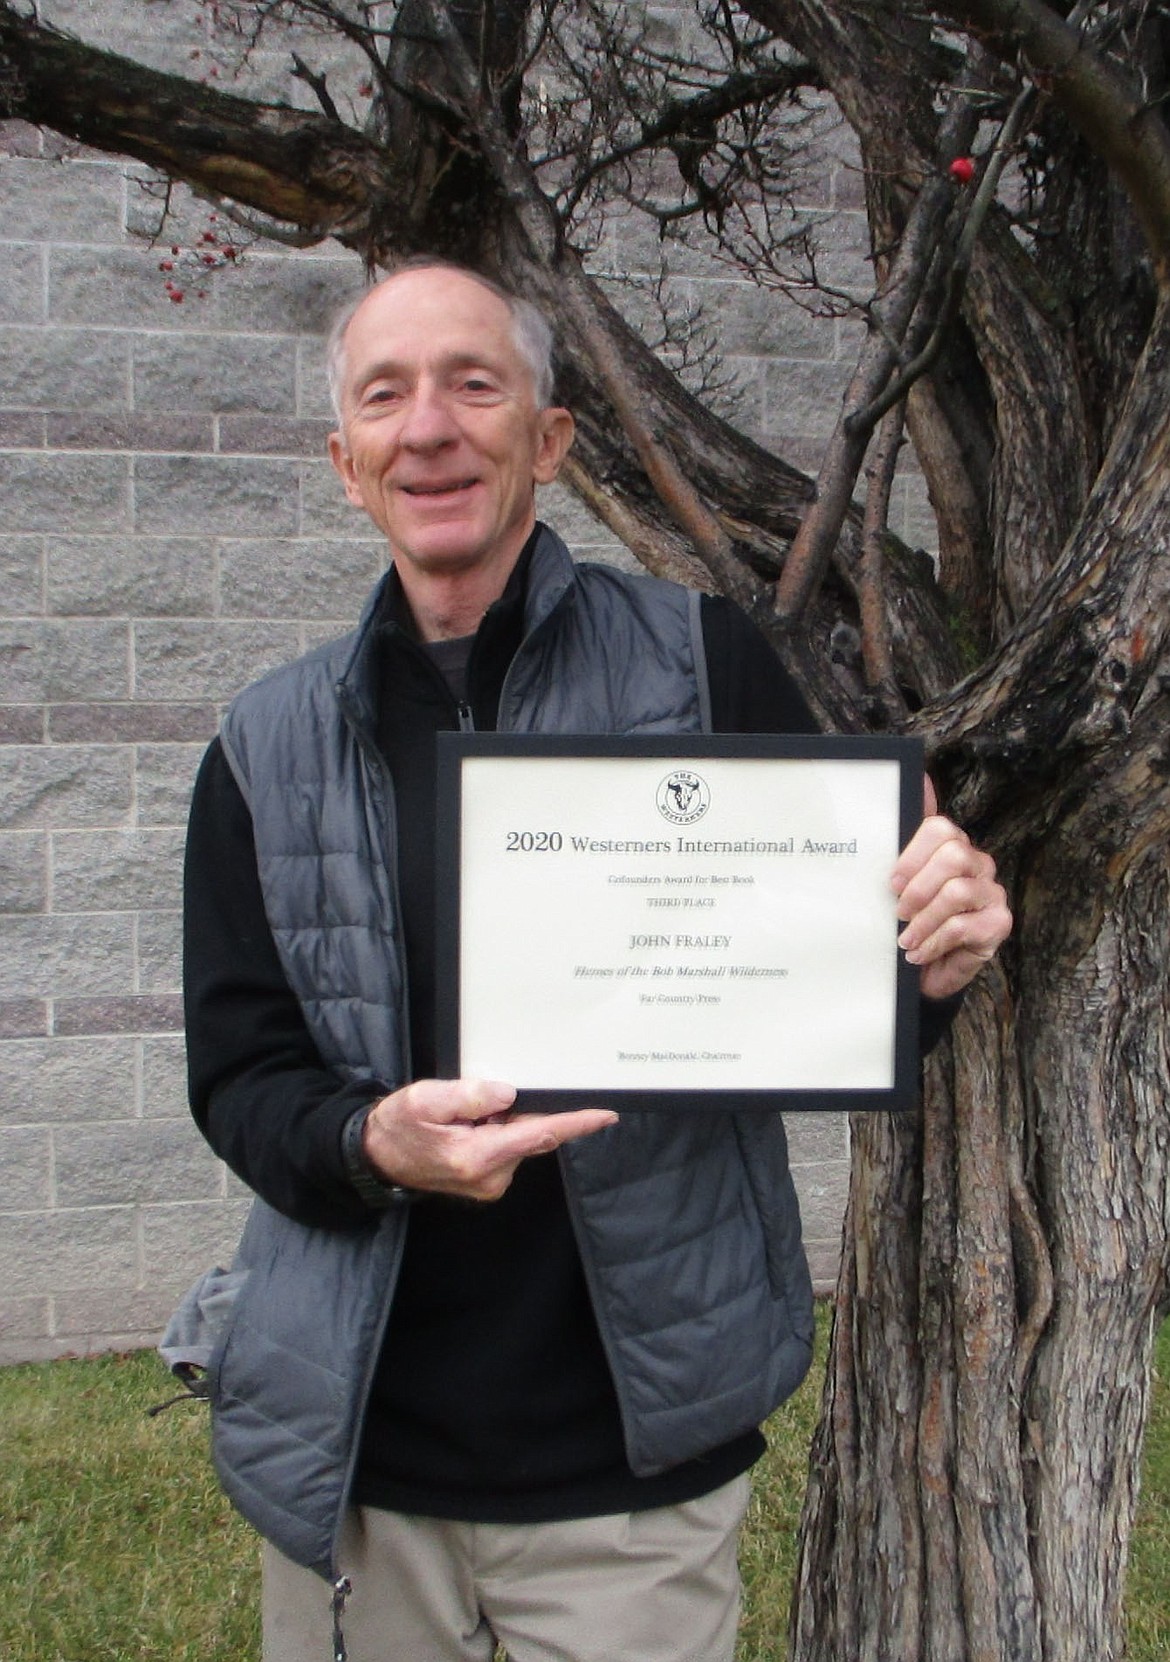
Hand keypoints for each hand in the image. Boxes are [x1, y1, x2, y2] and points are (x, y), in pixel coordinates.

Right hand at [362, 1078, 617, 1201]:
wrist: (378, 1156)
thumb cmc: (398, 1125)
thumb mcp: (425, 1099)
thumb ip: (469, 1096)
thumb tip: (508, 1094)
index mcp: (476, 1156)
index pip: (537, 1135)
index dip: (575, 1124)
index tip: (605, 1115)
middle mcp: (490, 1176)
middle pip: (530, 1134)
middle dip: (518, 1110)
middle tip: (479, 1100)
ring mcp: (490, 1183)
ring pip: (519, 1139)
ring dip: (504, 1120)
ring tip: (464, 1115)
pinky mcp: (489, 1181)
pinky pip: (508, 1146)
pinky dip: (498, 1130)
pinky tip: (470, 1125)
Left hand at [891, 779, 1011, 1000]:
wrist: (925, 971)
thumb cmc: (911, 922)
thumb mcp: (899, 883)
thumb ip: (904, 837)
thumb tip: (919, 776)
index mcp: (952, 847)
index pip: (940, 828)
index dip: (912, 855)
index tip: (891, 883)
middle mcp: (977, 864)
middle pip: (952, 855)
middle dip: (918, 887)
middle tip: (897, 911)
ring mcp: (992, 893)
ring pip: (956, 893)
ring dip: (923, 921)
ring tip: (905, 940)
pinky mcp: (999, 923)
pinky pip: (962, 927)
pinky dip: (933, 942)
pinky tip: (918, 953)